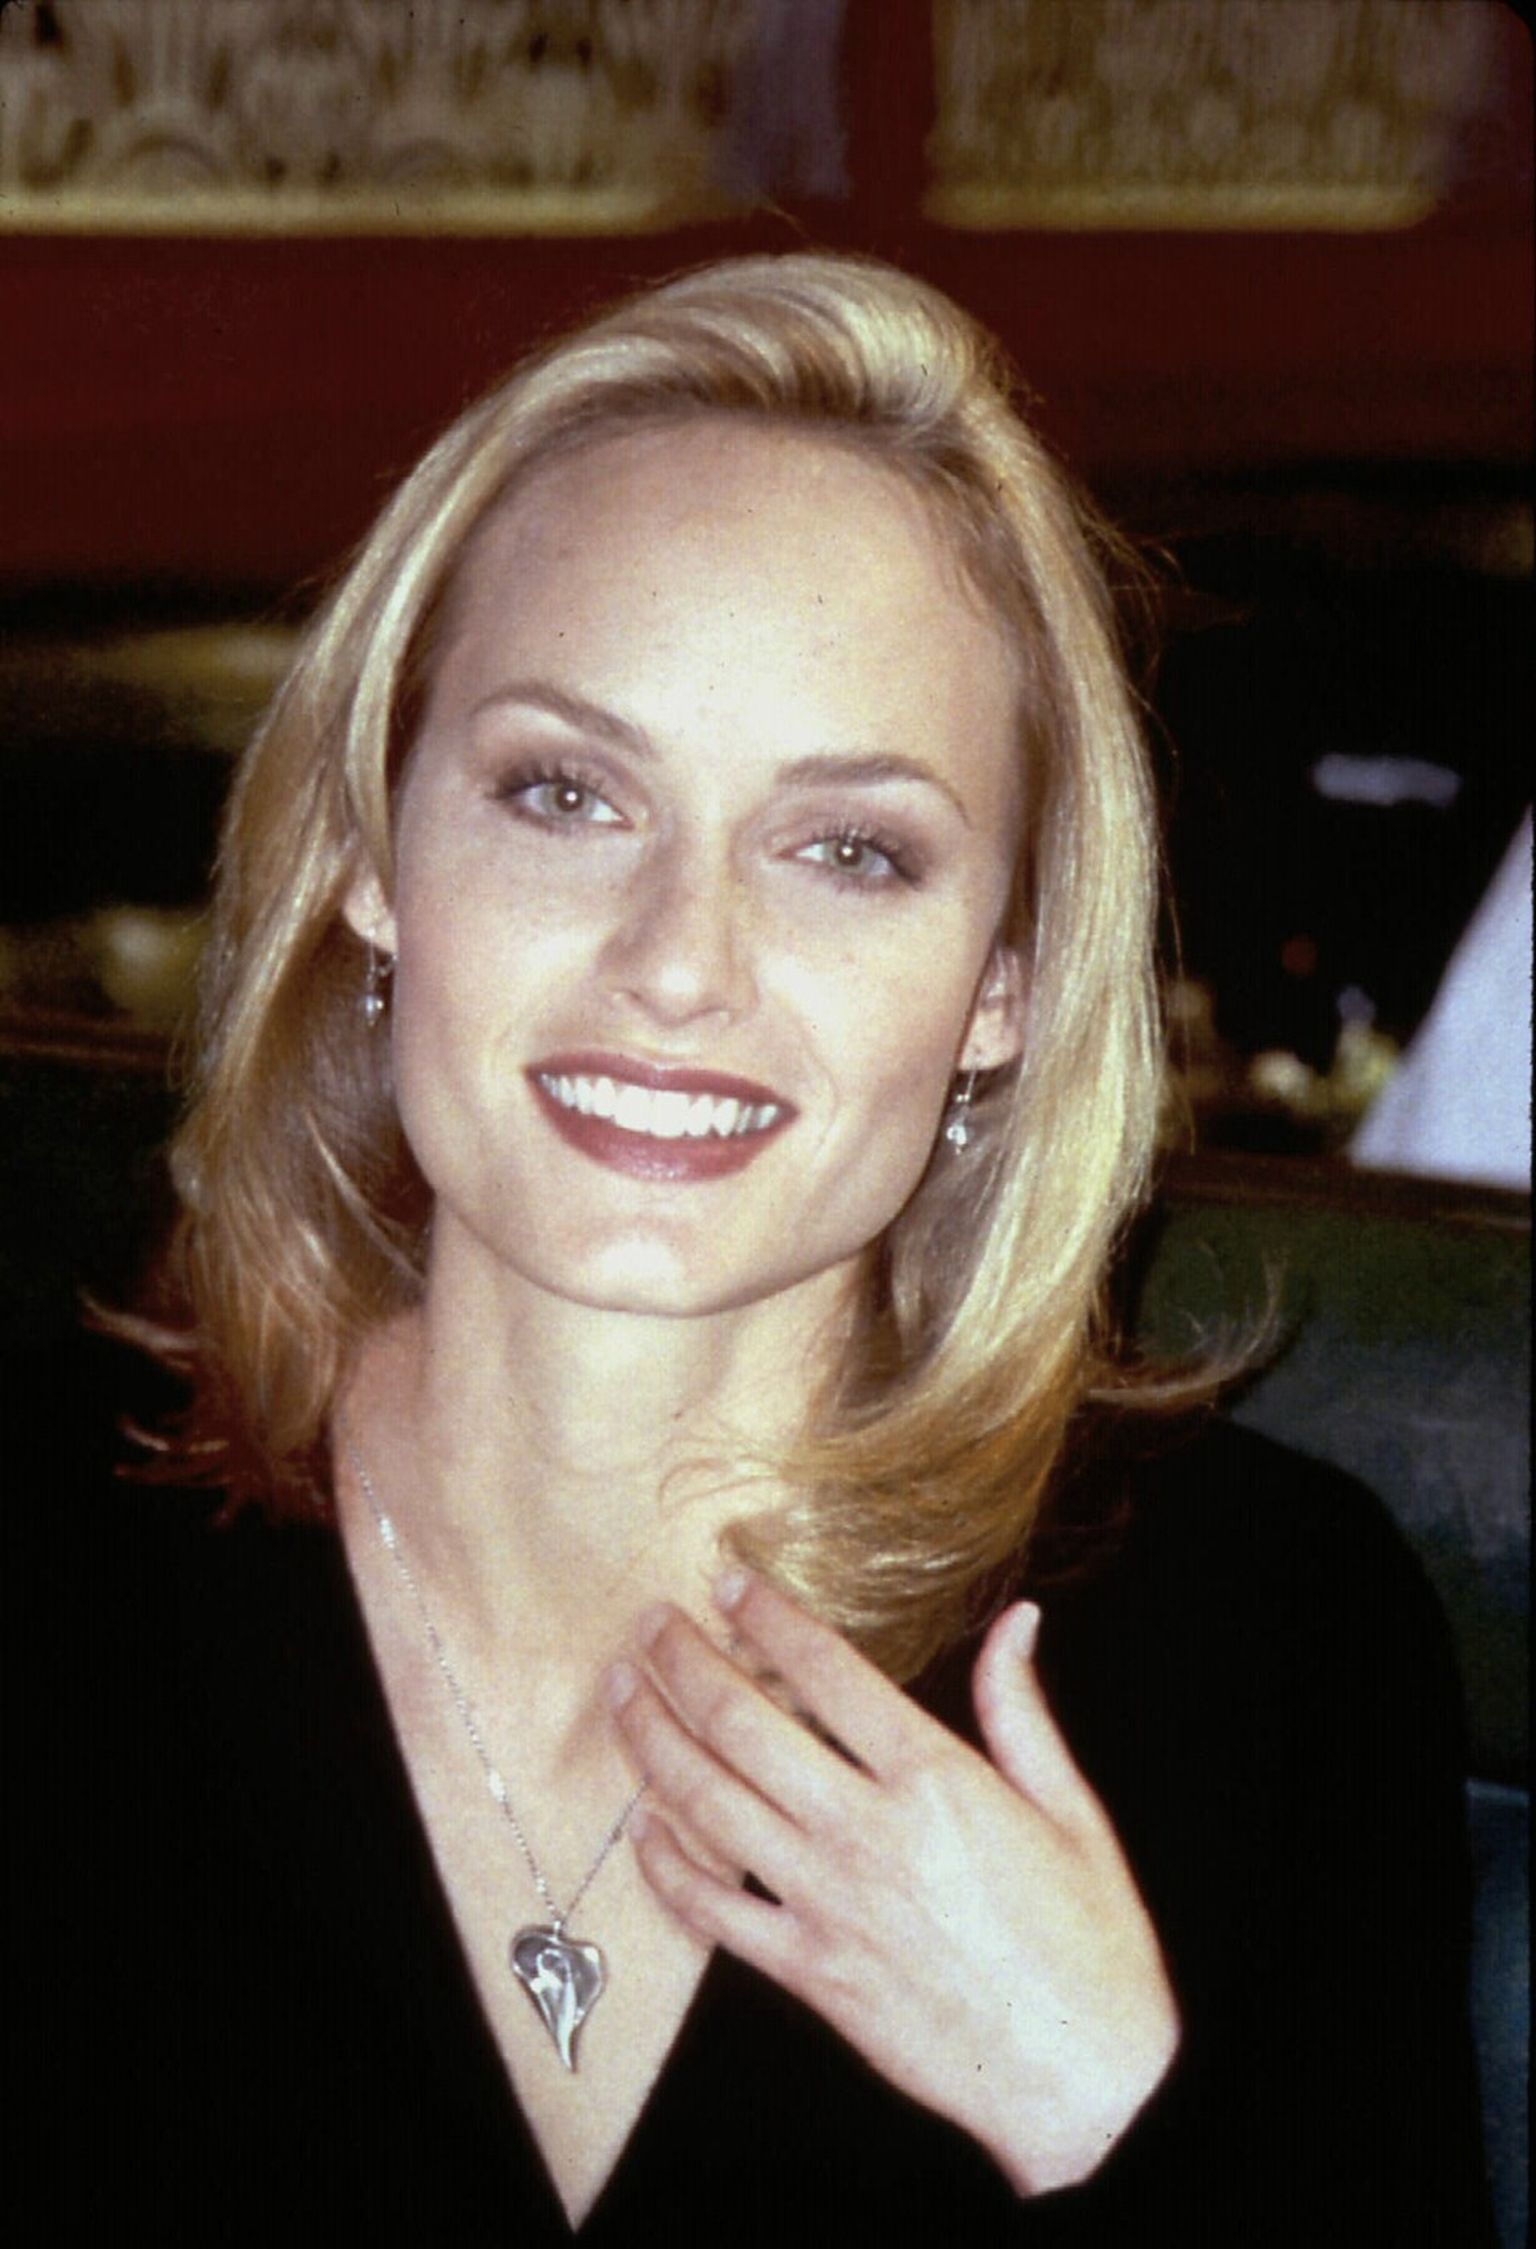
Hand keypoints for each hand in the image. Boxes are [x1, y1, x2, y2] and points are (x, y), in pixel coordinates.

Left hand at [606, 1572, 1179, 2194]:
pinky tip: (643, 1824)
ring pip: (711, 1804)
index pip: (827, 1672)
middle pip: (744, 1726)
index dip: (768, 1617)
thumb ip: (1021, 1709)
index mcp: (935, 1779)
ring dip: (654, 1741)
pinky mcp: (809, 1972)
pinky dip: (666, 1865)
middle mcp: (867, 1833)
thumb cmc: (1087, 1943)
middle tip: (651, 1624)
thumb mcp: (1071, 1810)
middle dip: (685, 1663)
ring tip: (624, 1692)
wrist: (1082, 2079)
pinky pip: (714, 1910)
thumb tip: (1018, 1619)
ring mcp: (829, 1904)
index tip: (728, 1582)